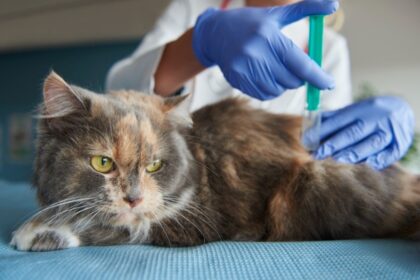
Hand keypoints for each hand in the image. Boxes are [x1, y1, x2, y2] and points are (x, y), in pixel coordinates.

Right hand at [192, 0, 337, 99]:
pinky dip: (271, 90)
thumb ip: (306, 8)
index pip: (300, 63)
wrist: (215, 34)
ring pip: (278, 90)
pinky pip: (263, 95)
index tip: (329, 83)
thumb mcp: (277, 14)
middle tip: (295, 69)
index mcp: (269, 36)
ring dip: (284, 85)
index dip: (318, 76)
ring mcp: (245, 68)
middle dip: (299, 78)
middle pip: (291, 80)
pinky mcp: (237, 79)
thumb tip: (334, 5)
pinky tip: (266, 77)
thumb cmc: (251, 23)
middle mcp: (256, 53)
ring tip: (277, 71)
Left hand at [315, 96, 414, 169]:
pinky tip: (368, 164)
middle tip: (318, 154)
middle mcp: (375, 119)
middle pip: (353, 133)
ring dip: (354, 153)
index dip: (322, 131)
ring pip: (371, 144)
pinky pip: (390, 153)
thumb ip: (332, 118)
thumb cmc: (369, 113)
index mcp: (360, 109)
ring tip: (338, 160)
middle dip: (334, 144)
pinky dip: (379, 159)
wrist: (402, 109)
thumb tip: (309, 125)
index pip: (339, 120)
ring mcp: (389, 131)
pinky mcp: (400, 143)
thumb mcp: (353, 110)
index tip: (307, 140)